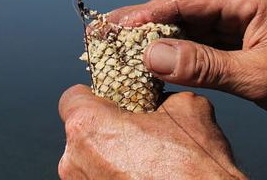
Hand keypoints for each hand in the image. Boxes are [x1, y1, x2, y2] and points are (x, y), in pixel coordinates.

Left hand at [57, 85, 245, 179]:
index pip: (71, 98)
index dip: (96, 95)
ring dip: (112, 157)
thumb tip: (159, 97)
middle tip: (139, 132)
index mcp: (88, 127)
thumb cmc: (195, 166)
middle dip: (107, 130)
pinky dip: (116, 177)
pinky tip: (145, 177)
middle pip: (81, 133)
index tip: (115, 101)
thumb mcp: (187, 108)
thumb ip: (162, 95)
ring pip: (90, 162)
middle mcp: (74, 161)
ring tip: (146, 161)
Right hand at [108, 0, 266, 130]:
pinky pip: (211, 45)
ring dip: (164, 44)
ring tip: (124, 57)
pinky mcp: (255, 40)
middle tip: (106, 41)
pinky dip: (186, 57)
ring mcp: (252, 20)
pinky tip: (161, 68)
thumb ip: (204, 66)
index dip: (144, 15)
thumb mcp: (260, 78)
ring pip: (196, 29)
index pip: (186, 0)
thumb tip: (152, 55)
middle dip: (147, 29)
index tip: (110, 27)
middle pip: (186, 11)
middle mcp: (250, 0)